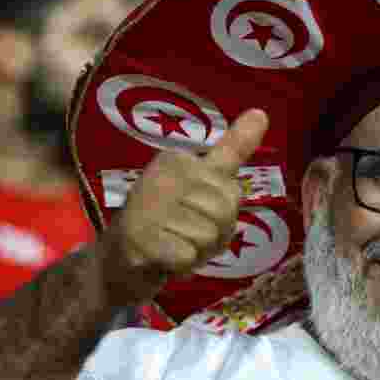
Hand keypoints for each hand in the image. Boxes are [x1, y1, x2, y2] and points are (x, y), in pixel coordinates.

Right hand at [100, 109, 268, 301]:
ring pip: (208, 236)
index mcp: (177, 159)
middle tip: (184, 236)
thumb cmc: (168, 224)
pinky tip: (161, 259)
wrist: (117, 263)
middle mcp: (162, 174)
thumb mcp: (202, 184)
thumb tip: (262, 113)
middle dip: (213, 236)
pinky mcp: (140, 237)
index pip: (232, 193)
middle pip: (225, 213)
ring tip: (172, 246)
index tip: (194, 215)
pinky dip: (181, 266)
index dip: (223, 216)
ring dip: (197, 252)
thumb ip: (232, 151)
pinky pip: (188, 256)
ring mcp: (148, 205)